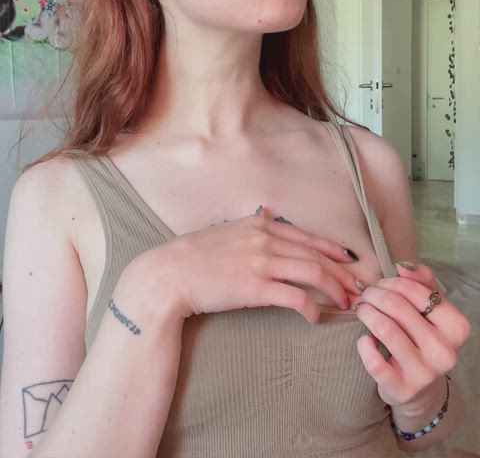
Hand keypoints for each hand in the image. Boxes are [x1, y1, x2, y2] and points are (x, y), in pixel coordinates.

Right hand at [128, 210, 363, 323]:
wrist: (170, 274)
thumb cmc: (195, 255)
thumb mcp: (226, 229)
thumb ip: (251, 225)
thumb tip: (266, 216)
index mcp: (260, 224)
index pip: (307, 236)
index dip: (332, 249)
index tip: (349, 260)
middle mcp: (266, 239)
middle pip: (316, 256)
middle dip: (341, 273)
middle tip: (357, 288)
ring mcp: (262, 262)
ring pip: (313, 273)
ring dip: (334, 290)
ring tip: (346, 303)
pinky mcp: (257, 287)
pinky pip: (295, 297)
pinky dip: (311, 307)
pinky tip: (316, 317)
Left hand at [354, 261, 471, 408]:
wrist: (419, 388)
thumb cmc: (422, 338)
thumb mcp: (430, 309)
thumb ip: (422, 282)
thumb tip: (403, 267)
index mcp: (456, 327)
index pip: (417, 291)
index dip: (392, 282)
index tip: (381, 284)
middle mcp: (444, 351)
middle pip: (397, 307)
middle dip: (374, 294)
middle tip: (366, 295)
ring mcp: (424, 372)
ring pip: (384, 329)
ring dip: (366, 312)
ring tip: (361, 309)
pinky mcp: (402, 388)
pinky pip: (374, 361)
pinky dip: (363, 344)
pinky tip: (364, 339)